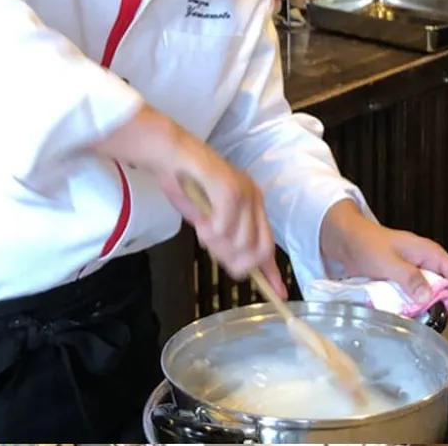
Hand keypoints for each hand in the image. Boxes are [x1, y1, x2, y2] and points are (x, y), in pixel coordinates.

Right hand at [93, 105, 285, 297]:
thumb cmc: (185, 183)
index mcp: (252, 205)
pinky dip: (210, 233)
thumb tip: (235, 267)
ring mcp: (244, 193)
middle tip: (212, 252)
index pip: (267, 245)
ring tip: (201, 230)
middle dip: (236, 262)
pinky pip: (225, 228)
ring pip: (241, 243)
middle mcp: (254, 198)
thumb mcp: (206, 218)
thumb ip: (221, 240)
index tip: (278, 292)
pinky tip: (199, 224)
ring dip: (217, 246)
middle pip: (259, 250)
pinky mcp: (229, 189)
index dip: (272, 272)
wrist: (170, 154)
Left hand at [319, 199, 447, 312]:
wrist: (344, 239)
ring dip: (428, 310)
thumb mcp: (387, 260)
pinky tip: (405, 316)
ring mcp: (415, 274)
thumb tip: (429, 297)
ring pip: (433, 297)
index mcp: (430, 254)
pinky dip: (414, 309)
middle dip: (445, 308)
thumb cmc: (366, 243)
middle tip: (432, 323)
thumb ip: (409, 277)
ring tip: (417, 322)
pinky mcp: (403, 283)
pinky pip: (416, 299)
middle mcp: (427, 265)